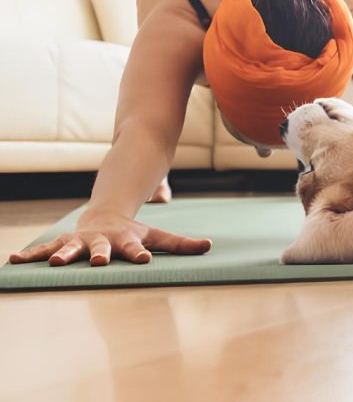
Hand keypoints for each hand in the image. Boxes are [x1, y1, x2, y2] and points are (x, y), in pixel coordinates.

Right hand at [7, 208, 211, 266]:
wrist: (106, 214)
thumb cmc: (134, 233)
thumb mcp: (158, 235)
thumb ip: (182, 243)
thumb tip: (210, 246)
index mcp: (126, 240)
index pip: (136, 248)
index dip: (139, 253)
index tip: (142, 260)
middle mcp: (102, 240)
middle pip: (101, 248)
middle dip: (99, 255)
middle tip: (98, 262)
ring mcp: (82, 241)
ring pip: (70, 249)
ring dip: (62, 255)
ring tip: (52, 262)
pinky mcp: (64, 243)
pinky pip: (44, 248)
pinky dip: (30, 254)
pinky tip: (12, 260)